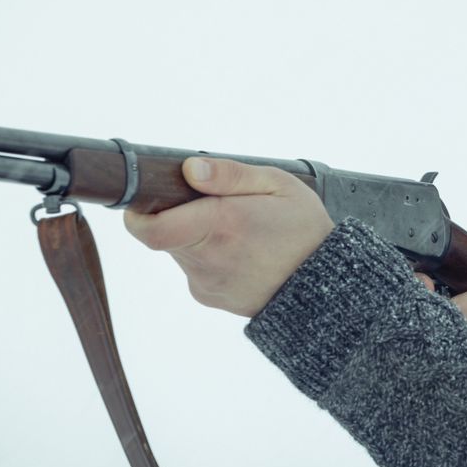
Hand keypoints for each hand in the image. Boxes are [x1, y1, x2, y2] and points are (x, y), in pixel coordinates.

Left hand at [124, 157, 333, 316]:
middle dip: (179, 216)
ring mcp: (207, 283)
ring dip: (196, 237)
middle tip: (216, 206)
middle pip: (164, 234)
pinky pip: (196, 270)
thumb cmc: (306, 231)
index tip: (149, 196)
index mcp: (220, 226)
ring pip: (181, 251)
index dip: (138, 212)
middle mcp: (207, 259)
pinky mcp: (211, 298)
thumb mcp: (278, 185)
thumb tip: (189, 168)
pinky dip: (209, 257)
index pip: (148, 227)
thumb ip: (230, 175)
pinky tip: (243, 253)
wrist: (328, 288)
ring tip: (238, 231)